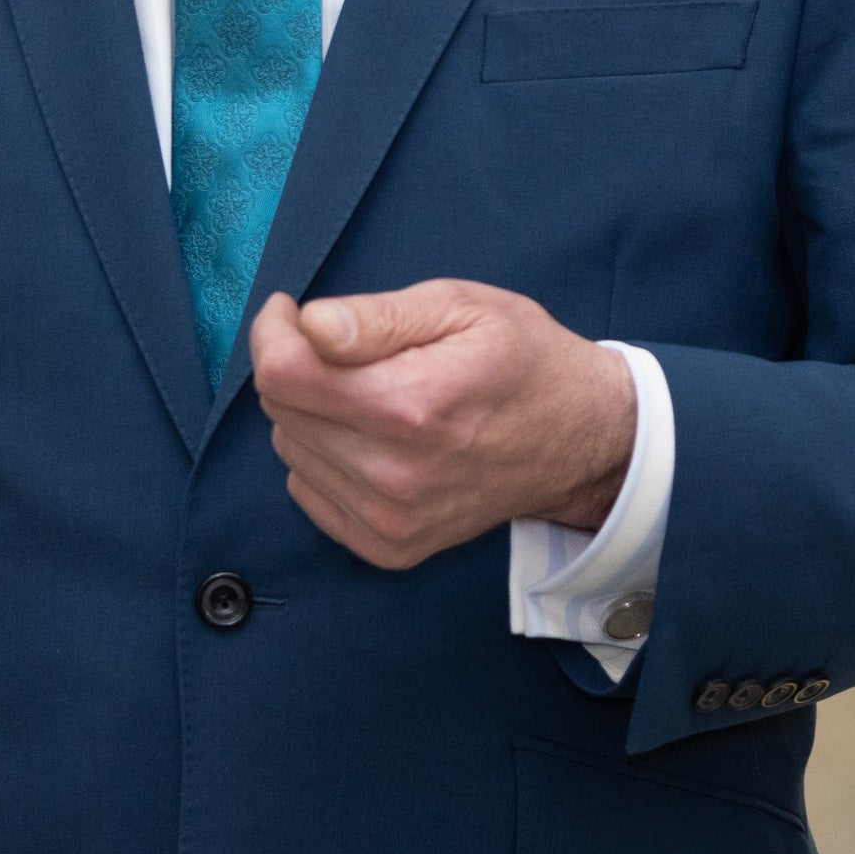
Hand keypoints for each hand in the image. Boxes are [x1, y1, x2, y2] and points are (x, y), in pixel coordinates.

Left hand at [245, 282, 634, 567]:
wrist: (580, 440)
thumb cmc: (523, 359)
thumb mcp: (464, 306)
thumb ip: (380, 316)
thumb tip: (309, 325)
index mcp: (412, 403)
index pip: (283, 372)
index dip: (274, 331)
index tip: (294, 312)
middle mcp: (395, 472)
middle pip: (279, 409)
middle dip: (299, 366)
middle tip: (349, 350)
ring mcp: (391, 518)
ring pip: (289, 449)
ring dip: (312, 415)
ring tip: (372, 397)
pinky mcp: (388, 547)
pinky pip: (306, 492)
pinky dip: (324, 460)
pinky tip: (372, 441)